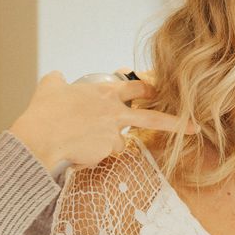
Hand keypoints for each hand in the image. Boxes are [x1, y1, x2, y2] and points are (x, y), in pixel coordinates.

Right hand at [8, 71, 194, 170]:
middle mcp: (114, 112)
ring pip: (117, 143)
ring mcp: (112, 134)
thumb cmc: (44, 110)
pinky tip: (75, 153)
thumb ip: (58, 80)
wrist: (41, 136)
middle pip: (152, 119)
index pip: (136, 88)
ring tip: (77, 143)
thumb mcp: (50, 86)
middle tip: (193, 127)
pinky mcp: (106, 152)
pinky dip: (90, 157)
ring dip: (102, 146)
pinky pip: (101, 157)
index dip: (149, 90)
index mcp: (104, 93)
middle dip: (175, 123)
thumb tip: (57, 77)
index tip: (159, 93)